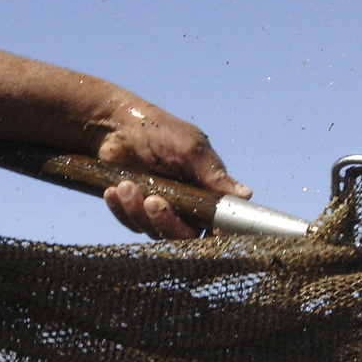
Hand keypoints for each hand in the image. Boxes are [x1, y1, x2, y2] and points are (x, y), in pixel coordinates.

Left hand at [96, 102, 250, 239]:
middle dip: (166, 220)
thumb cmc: (157, 130)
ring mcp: (161, 209)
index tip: (202, 225)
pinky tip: (114, 191)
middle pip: (185, 235)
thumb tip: (247, 195)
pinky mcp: (136, 211)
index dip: (214, 230)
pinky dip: (122, 210)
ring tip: (127, 185)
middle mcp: (187, 203)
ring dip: (138, 211)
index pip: (217, 222)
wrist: (113, 125)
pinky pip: (132, 224)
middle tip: (152, 200)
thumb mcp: (190, 148)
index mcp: (206, 188)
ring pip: (155, 232)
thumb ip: (214, 174)